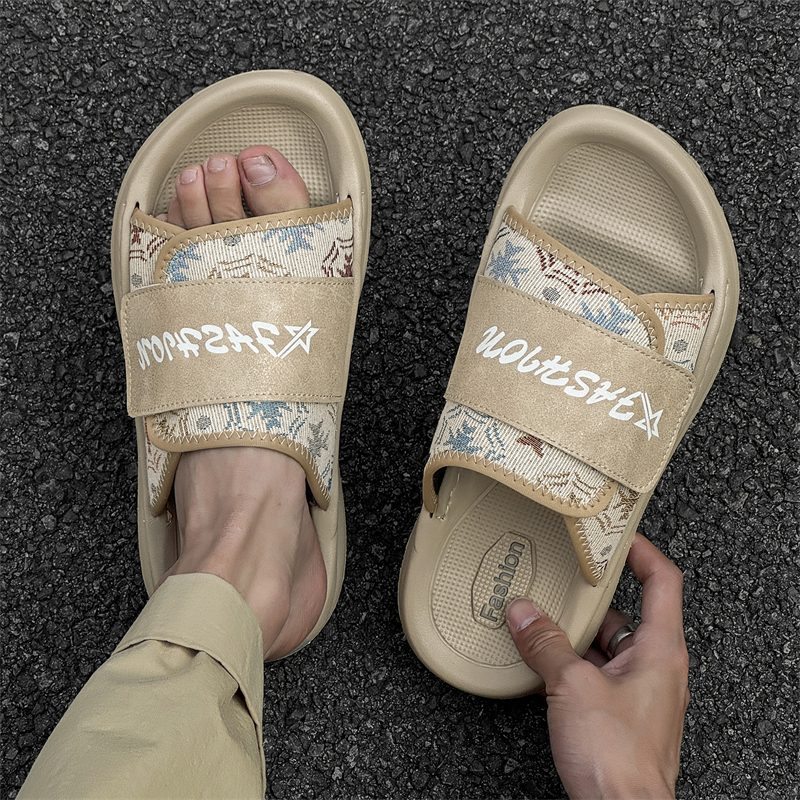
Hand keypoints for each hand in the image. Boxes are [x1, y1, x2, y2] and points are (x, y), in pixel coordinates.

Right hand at [507, 533, 689, 799]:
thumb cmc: (618, 759)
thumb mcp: (573, 686)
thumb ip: (545, 644)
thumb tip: (524, 613)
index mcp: (661, 650)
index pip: (663, 581)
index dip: (642, 551)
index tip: (616, 535)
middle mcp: (656, 668)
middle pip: (628, 613)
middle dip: (591, 596)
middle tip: (562, 576)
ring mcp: (639, 693)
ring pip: (608, 645)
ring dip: (576, 634)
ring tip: (542, 618)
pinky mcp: (620, 715)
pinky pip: (596, 674)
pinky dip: (571, 663)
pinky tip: (542, 662)